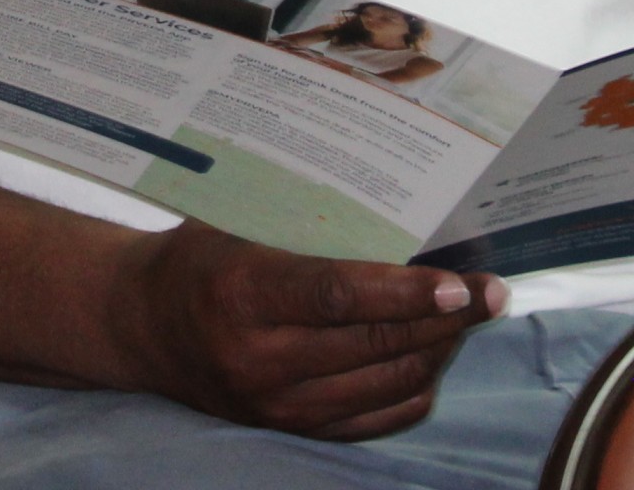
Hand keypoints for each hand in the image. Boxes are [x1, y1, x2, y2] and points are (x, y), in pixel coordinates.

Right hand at [112, 221, 502, 439]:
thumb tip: (397, 204)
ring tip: (467, 317)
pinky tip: (431, 356)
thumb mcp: (236, 223)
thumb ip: (305, 224)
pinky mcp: (287, 428)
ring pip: (383, 384)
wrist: (140, 325)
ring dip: (436, 350)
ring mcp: (276, 404)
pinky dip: (411, 390)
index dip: (403, 291)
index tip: (457, 283)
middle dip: (445, 318)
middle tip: (492, 292)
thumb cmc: (197, 258)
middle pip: (373, 342)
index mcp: (242, 293)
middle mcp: (260, 359)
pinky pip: (371, 420)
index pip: (337, 296)